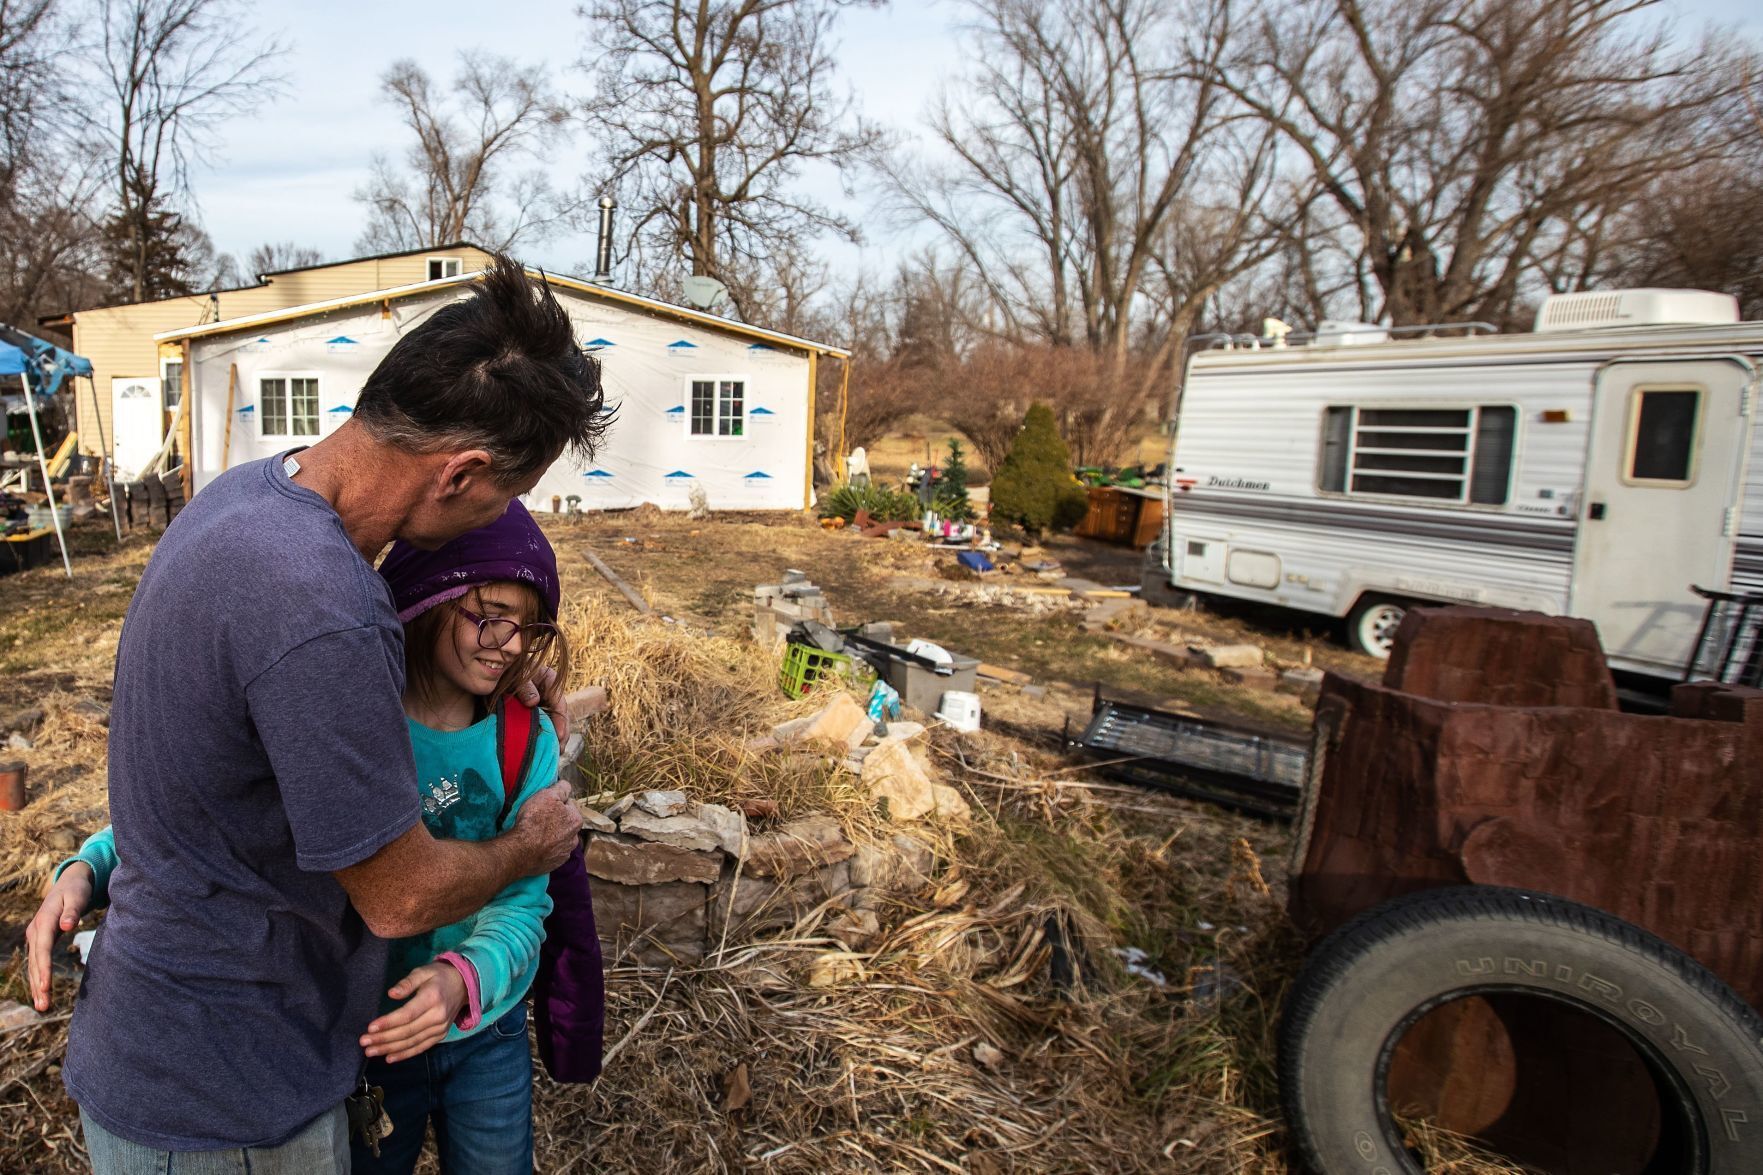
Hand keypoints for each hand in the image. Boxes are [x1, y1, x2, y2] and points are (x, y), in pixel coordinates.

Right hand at [27, 862, 92, 1011]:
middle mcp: (36, 931)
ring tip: (42, 1007)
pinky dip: (39, 978)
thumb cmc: (77, 889)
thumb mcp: (77, 896)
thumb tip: (66, 926)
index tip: (46, 986)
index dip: (44, 968)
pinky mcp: (40, 941)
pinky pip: (38, 963)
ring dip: (37, 986)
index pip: (43, 948)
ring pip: (34, 965)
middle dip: (39, 984)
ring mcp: (36, 937)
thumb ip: (73, 911)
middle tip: (44, 1006)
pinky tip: (42, 994)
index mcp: (44, 921)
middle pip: (36, 961)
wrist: (69, 882)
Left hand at [360, 962, 467, 1062]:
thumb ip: (407, 982)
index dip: (388, 1023)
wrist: (465, 985)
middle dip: (383, 1038)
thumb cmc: (439, 976)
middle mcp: (438, 1016)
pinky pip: (421, 1047)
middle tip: (364, 1042)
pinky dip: (405, 1054)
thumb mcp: (423, 971)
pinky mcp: (440, 1035)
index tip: (370, 1028)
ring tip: (371, 1051)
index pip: (407, 1014)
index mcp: (432, 998)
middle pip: (407, 1031)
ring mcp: (440, 1028)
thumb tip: (391, 994)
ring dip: (390, 1048)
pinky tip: (389, 1058)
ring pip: (412, 1042)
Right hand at [510, 781, 580, 874]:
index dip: (557, 803)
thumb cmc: (534, 820)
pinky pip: (552, 853)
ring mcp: (565, 853)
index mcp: (576, 820)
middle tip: (539, 819)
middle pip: (565, 823)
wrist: (521, 850)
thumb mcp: (547, 795)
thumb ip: (561, 788)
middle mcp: (575, 838)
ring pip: (560, 839)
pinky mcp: (555, 864)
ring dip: (552, 836)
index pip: (569, 805)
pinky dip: (547, 849)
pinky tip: (536, 847)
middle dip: (556, 820)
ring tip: (536, 834)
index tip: (545, 805)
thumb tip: (567, 785)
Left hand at [514, 665, 568, 751]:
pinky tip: (545, 747)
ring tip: (555, 753)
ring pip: (554, 722)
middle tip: (559, 751)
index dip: (561, 722)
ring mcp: (545, 702)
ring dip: (555, 737)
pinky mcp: (537, 710)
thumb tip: (534, 701)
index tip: (559, 736)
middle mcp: (550, 692)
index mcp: (550, 680)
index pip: (560, 704)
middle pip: (560, 716)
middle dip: (561, 734)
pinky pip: (544, 724)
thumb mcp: (515, 677)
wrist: (492, 673)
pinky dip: (546, 735)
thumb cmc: (506, 671)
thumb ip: (524, 687)